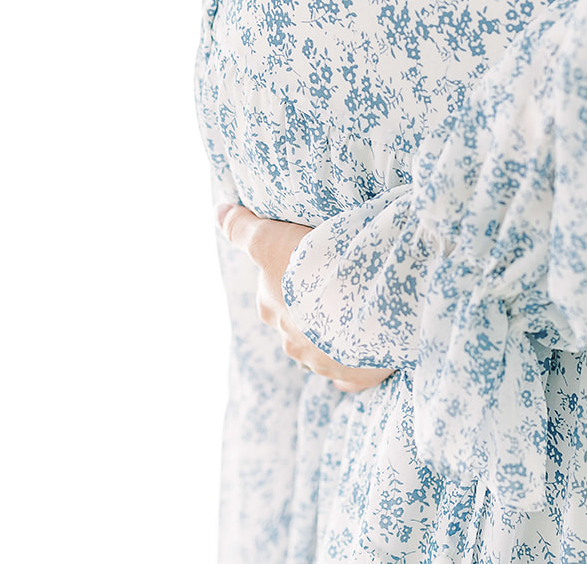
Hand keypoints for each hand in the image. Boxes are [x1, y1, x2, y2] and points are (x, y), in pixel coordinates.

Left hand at [216, 202, 396, 392]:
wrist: (368, 296)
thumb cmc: (319, 264)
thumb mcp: (271, 239)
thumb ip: (243, 228)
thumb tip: (218, 211)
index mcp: (272, 308)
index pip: (271, 294)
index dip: (290, 278)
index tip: (312, 265)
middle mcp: (290, 341)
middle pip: (296, 325)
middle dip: (311, 312)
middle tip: (338, 286)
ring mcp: (322, 362)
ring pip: (320, 351)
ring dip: (332, 337)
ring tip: (356, 313)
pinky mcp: (353, 375)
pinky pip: (347, 376)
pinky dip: (351, 365)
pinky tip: (363, 350)